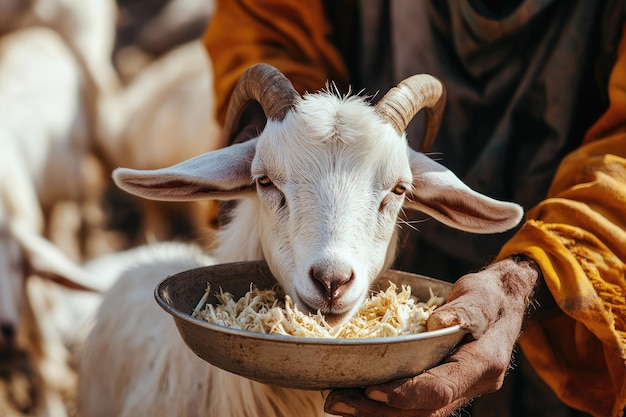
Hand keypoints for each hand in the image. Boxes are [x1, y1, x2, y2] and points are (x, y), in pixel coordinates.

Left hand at [324, 257, 540, 416]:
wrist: (504, 305)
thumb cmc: (490, 296)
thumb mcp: (482, 295)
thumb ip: (466, 310)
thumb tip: (440, 322)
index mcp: (481, 365)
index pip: (440, 390)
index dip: (404, 394)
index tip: (370, 390)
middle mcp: (470, 386)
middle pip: (422, 411)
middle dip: (378, 411)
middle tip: (336, 402)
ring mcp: (457, 390)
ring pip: (416, 414)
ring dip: (375, 413)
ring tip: (337, 403)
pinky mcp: (443, 386)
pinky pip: (414, 404)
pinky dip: (384, 405)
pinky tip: (356, 397)